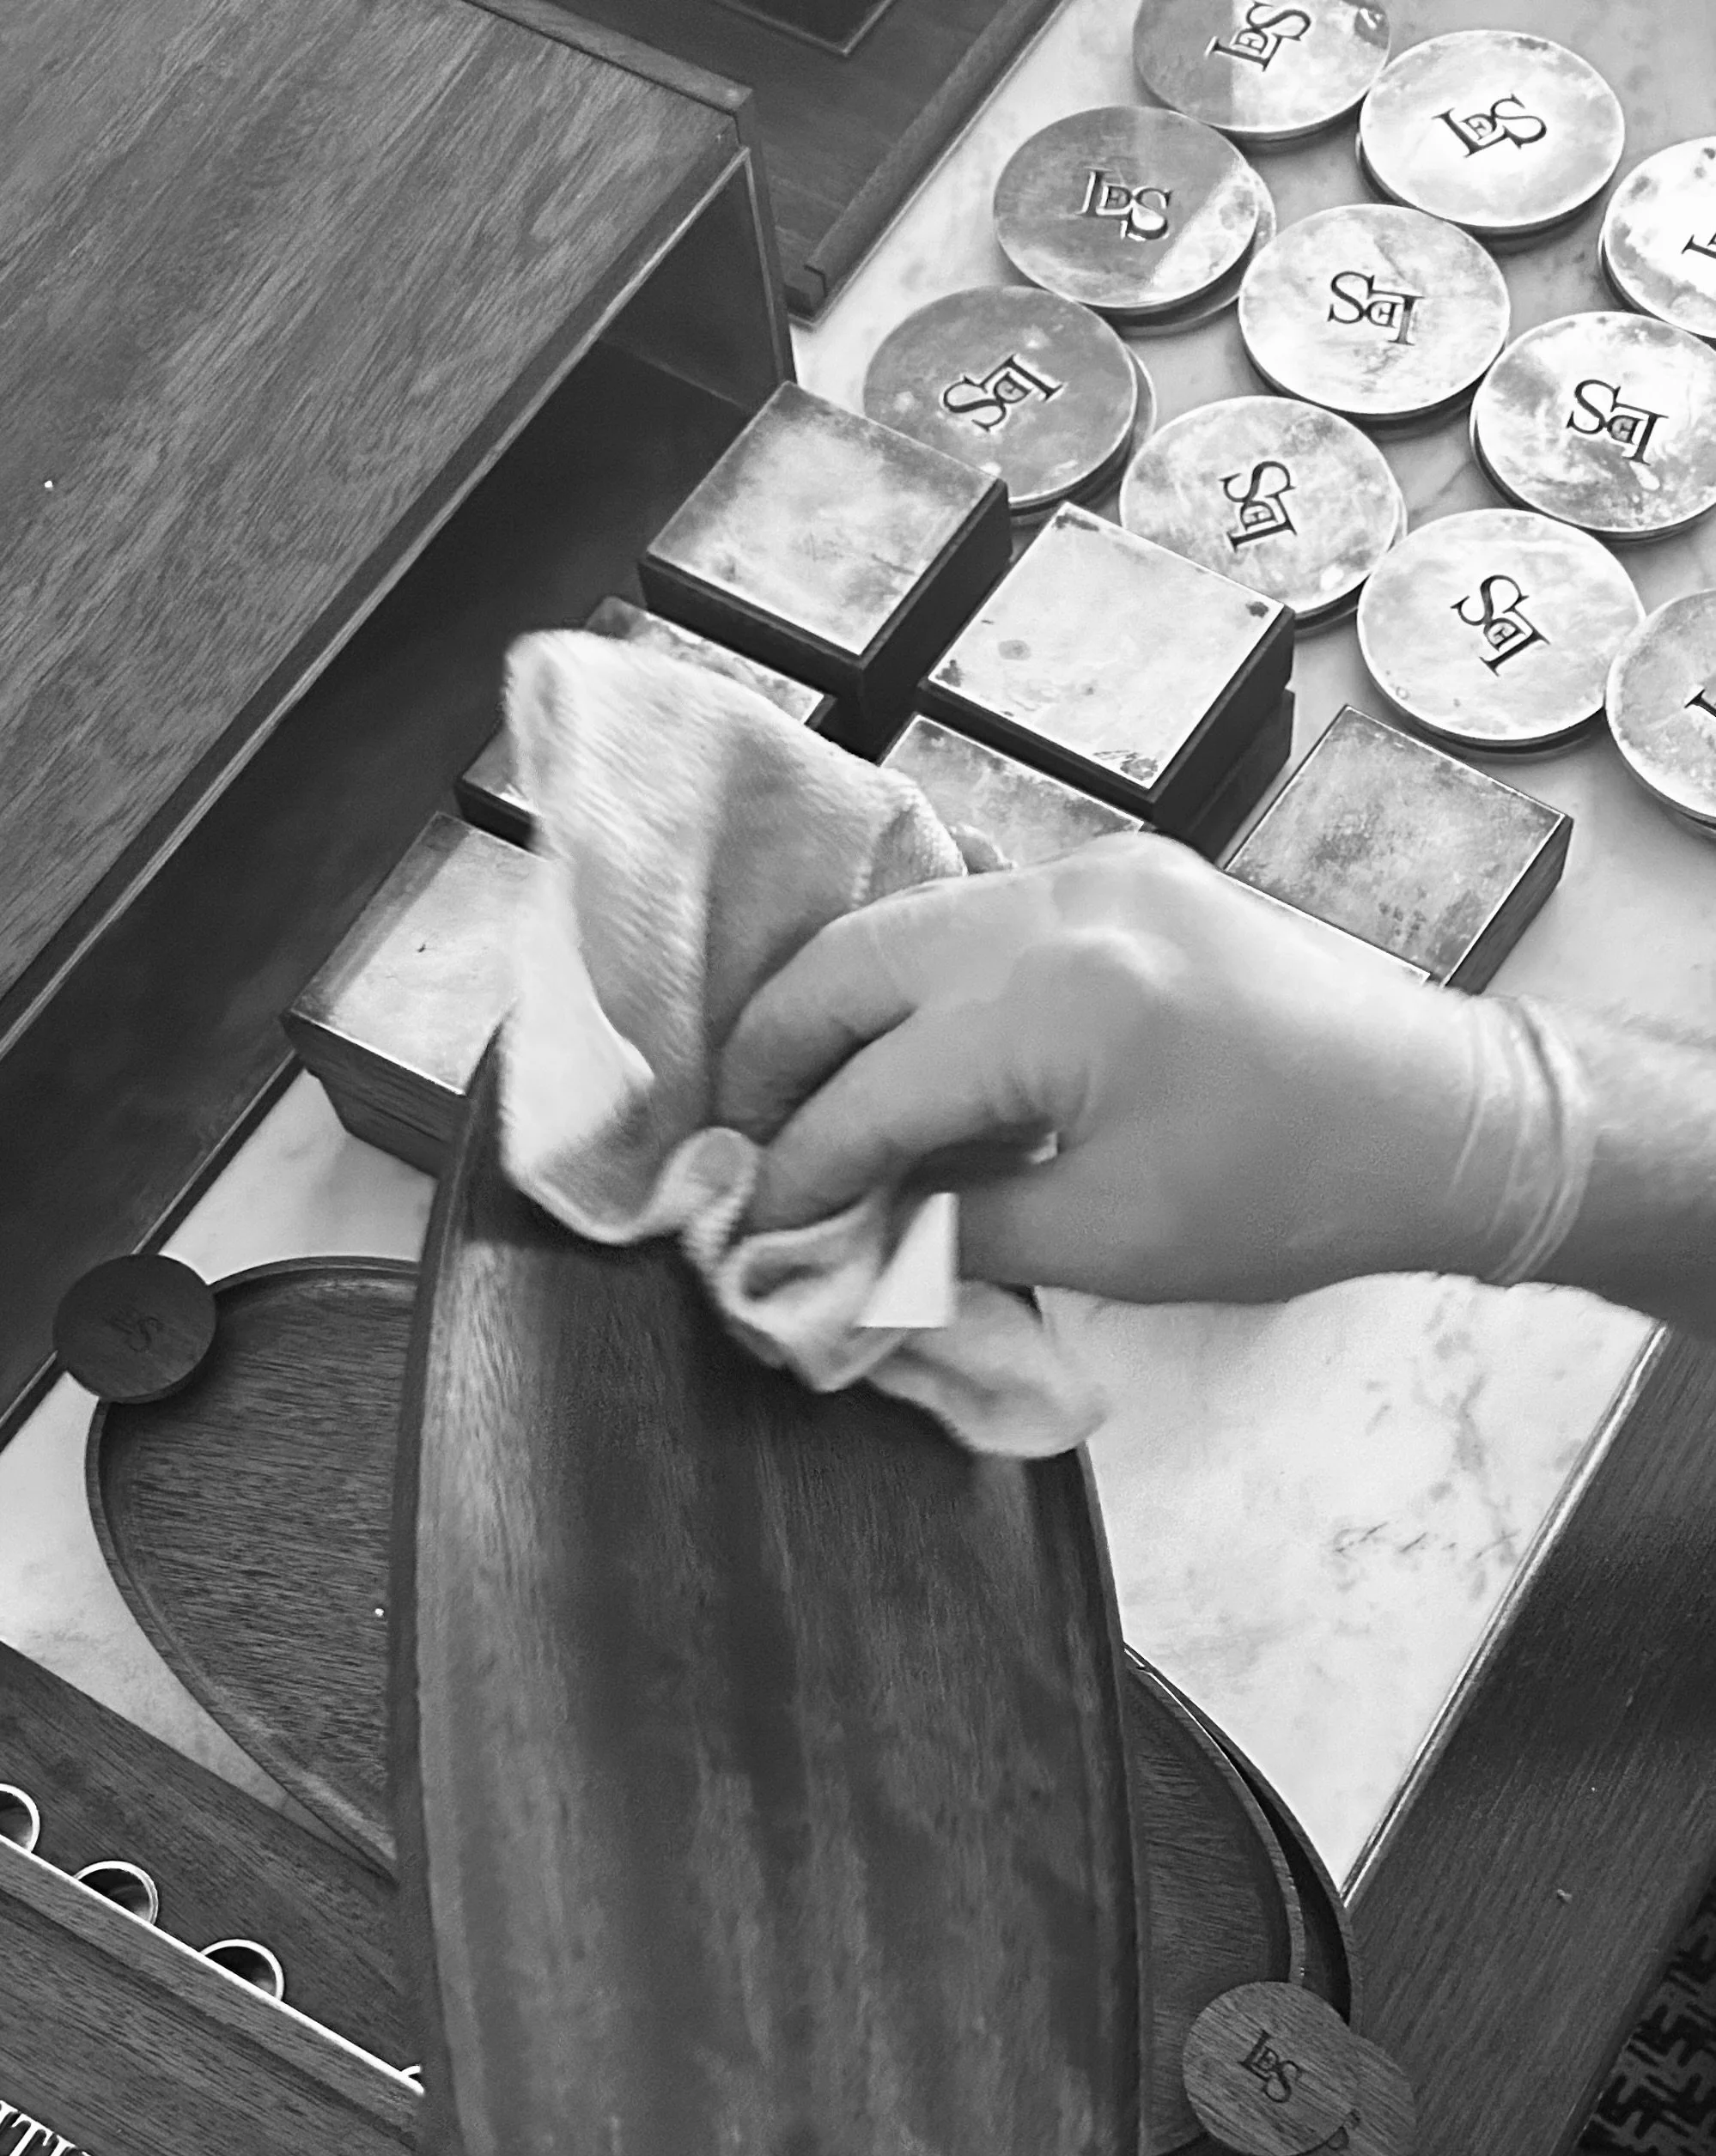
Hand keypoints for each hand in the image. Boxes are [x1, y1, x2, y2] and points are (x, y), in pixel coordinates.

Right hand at [717, 836, 1511, 1305]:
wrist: (1452, 1118)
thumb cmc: (1291, 1196)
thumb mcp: (1110, 1241)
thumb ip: (954, 1231)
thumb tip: (847, 1245)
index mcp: (1056, 1000)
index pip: (872, 1089)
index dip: (799, 1170)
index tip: (750, 1231)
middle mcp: (1060, 904)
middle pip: (852, 964)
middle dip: (779, 1058)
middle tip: (743, 1145)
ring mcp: (1097, 871)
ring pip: (908, 924)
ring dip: (846, 1015)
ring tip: (815, 1108)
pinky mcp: (1129, 874)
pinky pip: (981, 916)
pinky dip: (925, 985)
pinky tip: (917, 1060)